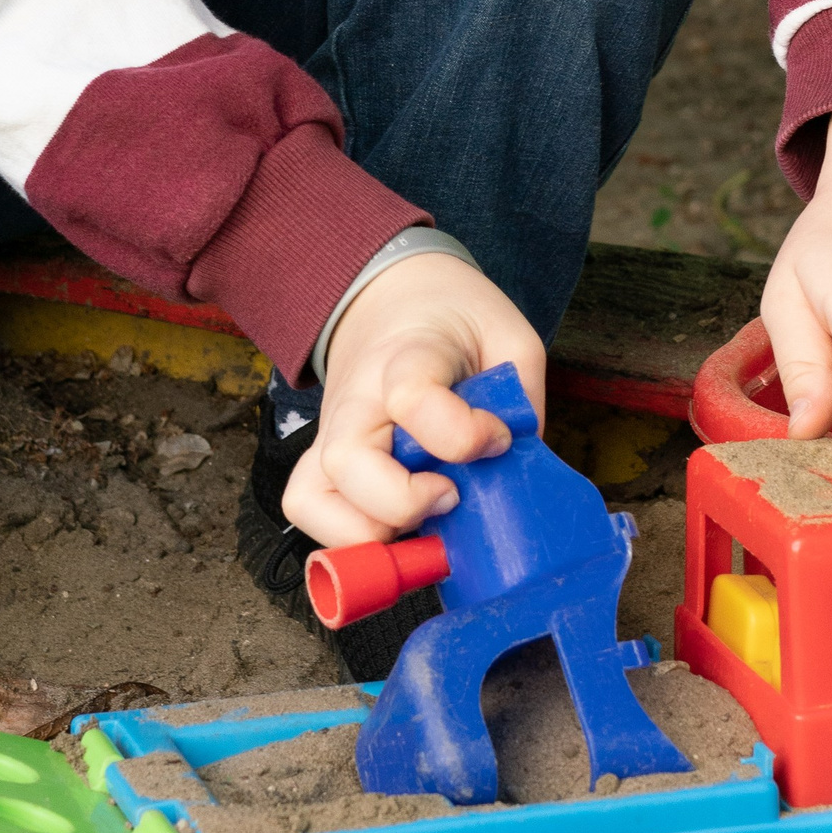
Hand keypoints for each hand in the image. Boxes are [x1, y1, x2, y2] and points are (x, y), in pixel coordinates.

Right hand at [281, 255, 546, 549]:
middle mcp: (355, 401)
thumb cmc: (450, 318)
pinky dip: (345, 536)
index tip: (499, 438)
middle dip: (404, 504)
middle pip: (348, 463)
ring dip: (369, 531)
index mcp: (404, 358)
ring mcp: (331, 434)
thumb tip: (517, 470)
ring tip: (421, 522)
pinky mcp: (322, 461)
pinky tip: (397, 527)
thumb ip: (522, 399)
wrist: (390, 296)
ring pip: (312, 499)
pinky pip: (308, 510)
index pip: (412, 399)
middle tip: (453, 496)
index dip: (463, 436)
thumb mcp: (505, 335)